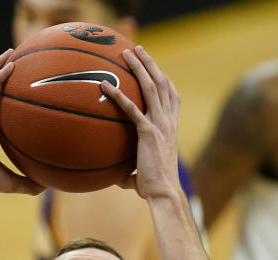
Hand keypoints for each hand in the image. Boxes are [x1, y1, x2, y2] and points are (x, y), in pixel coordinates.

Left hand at [100, 46, 180, 199]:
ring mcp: (159, 124)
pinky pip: (131, 109)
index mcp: (171, 126)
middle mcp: (168, 121)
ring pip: (150, 87)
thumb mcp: (142, 173)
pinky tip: (105, 85)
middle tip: (137, 49)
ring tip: (127, 53)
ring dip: (139, 67)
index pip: (172, 96)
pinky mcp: (148, 132)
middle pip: (161, 83)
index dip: (164, 79)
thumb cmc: (154, 187)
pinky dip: (117, 95)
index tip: (155, 67)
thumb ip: (130, 171)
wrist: (164, 192)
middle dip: (149, 63)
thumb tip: (115, 178)